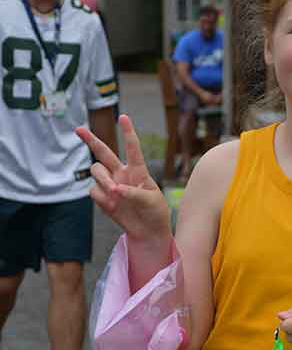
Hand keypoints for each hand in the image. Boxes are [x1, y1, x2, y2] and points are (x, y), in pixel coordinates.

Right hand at [75, 114, 170, 241]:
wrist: (148, 232)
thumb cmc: (155, 213)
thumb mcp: (151, 201)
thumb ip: (134, 194)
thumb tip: (115, 189)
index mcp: (138, 171)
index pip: (132, 148)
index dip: (128, 132)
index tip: (123, 117)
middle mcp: (122, 174)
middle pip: (103, 152)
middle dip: (90, 140)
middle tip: (78, 129)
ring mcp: (111, 185)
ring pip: (96, 171)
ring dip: (102, 179)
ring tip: (114, 191)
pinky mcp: (104, 198)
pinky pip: (94, 191)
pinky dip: (102, 197)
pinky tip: (112, 205)